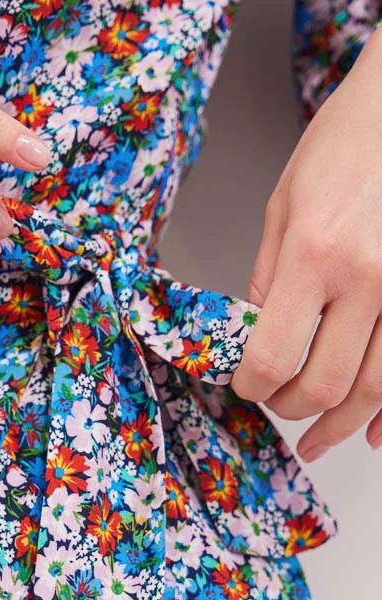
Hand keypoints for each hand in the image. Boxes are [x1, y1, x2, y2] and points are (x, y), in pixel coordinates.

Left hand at [230, 26, 381, 460]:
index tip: (245, 386)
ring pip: (377, 390)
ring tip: (320, 439)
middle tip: (278, 404)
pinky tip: (372, 434)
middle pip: (326, 384)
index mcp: (316, 252)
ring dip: (342, 426)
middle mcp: (371, 276)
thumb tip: (252, 341)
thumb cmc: (348, 144)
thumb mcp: (284, 206)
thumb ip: (268, 281)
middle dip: (292, 407)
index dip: (253, 386)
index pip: (273, 355)